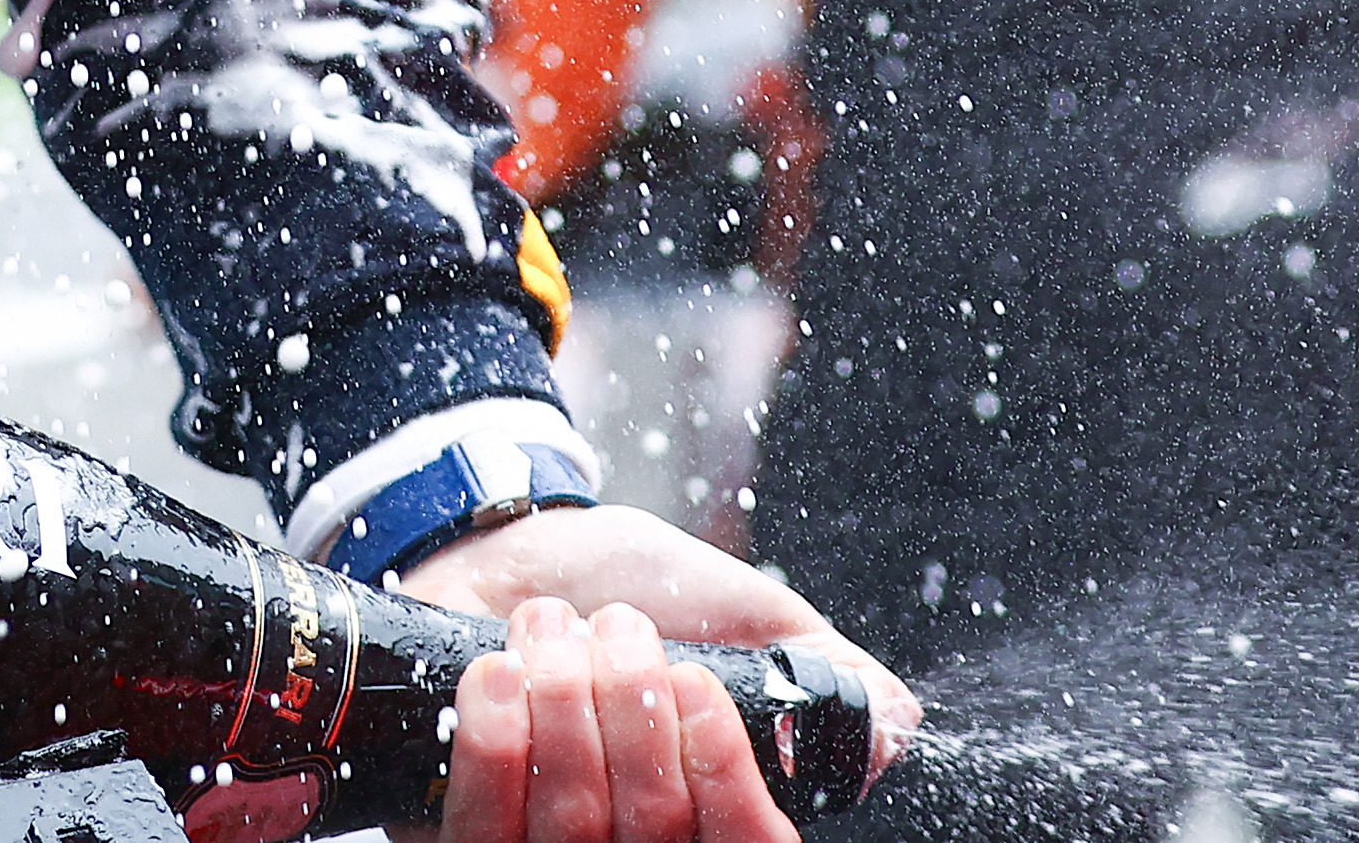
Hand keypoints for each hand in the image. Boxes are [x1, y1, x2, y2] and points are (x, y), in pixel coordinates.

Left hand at [393, 509, 916, 842]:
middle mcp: (632, 841)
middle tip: (620, 628)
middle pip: (655, 830)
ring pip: (572, 825)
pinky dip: (497, 744)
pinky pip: (483, 826)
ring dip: (566, 709)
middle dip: (634, 715)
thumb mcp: (734, 608)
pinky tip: (500, 672)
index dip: (727, 780)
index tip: (695, 685)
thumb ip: (811, 662)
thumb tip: (892, 720)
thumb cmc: (627, 584)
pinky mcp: (466, 831)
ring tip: (554, 626)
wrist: (506, 545)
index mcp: (704, 808)